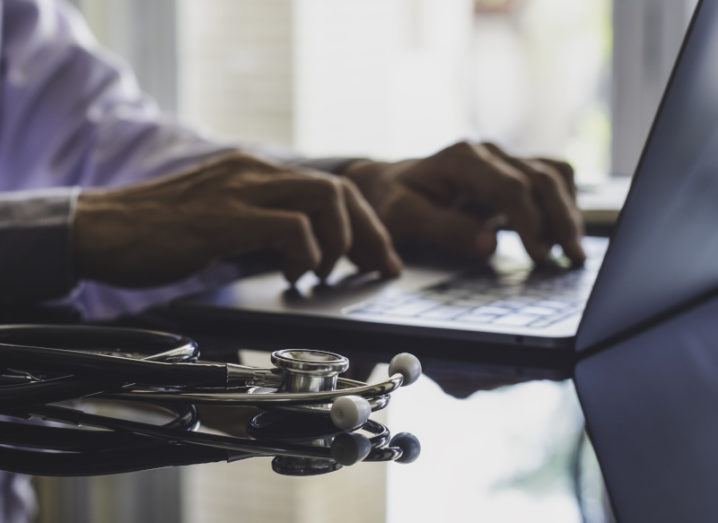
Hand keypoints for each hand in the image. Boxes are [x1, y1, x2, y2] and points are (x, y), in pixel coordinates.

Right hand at [73, 152, 401, 286]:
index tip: (377, 256)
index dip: (364, 223)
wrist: (100, 228)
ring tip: (325, 272)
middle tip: (375, 268)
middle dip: (368, 233)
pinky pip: (288, 226)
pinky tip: (292, 274)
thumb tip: (303, 252)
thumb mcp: (223, 222)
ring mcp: (240, 191)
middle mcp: (253, 173)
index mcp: (255, 173)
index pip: (329, 187)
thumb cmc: (158, 232)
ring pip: (323, 198)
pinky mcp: (224, 217)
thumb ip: (262, 227)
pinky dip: (305, 253)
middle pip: (339, 189)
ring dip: (338, 241)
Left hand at [343, 141, 584, 263]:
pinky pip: (551, 179)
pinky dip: (562, 203)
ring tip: (572, 251)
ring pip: (554, 174)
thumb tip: (488, 245)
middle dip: (561, 219)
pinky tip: (561, 234)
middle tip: (573, 259)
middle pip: (542, 177)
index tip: (540, 255)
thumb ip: (444, 230)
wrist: (389, 186)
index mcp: (462, 158)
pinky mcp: (511, 171)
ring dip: (568, 211)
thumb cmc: (394, 203)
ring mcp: (503, 158)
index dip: (530, 222)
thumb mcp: (405, 218)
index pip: (511, 187)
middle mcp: (488, 152)